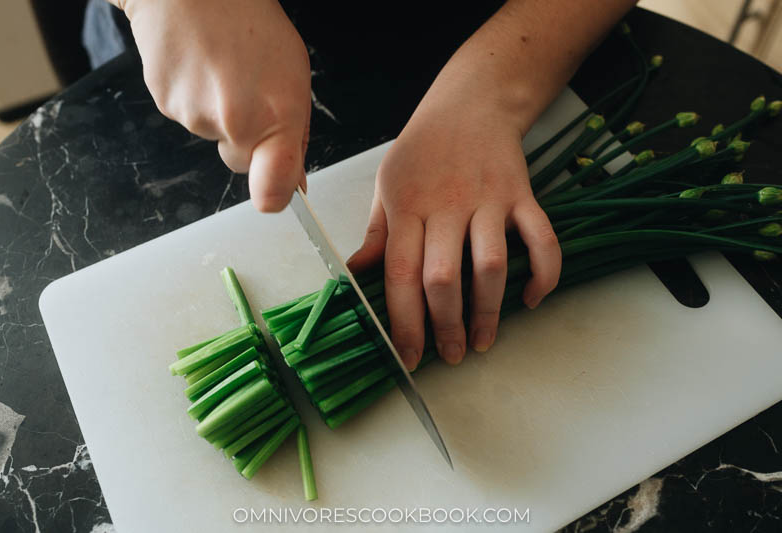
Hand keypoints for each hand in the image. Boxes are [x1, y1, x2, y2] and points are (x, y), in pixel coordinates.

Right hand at [121, 0, 310, 210]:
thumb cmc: (250, 23)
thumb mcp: (294, 75)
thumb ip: (294, 132)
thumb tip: (295, 181)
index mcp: (276, 116)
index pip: (273, 189)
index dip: (275, 197)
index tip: (277, 197)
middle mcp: (234, 122)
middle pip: (241, 161)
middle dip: (248, 139)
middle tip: (248, 93)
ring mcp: (195, 115)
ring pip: (213, 135)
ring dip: (220, 113)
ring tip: (223, 68)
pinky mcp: (165, 104)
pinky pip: (188, 116)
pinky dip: (194, 98)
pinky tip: (200, 66)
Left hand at [347, 62, 561, 369]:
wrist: (470, 103)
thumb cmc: (421, 150)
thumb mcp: (387, 185)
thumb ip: (376, 233)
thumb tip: (357, 274)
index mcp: (406, 208)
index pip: (400, 275)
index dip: (404, 322)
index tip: (409, 357)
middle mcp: (446, 206)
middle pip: (444, 278)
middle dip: (446, 326)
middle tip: (451, 355)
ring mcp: (488, 200)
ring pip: (491, 266)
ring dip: (489, 312)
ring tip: (483, 342)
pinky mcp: (522, 195)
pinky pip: (541, 239)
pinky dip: (544, 274)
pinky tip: (531, 300)